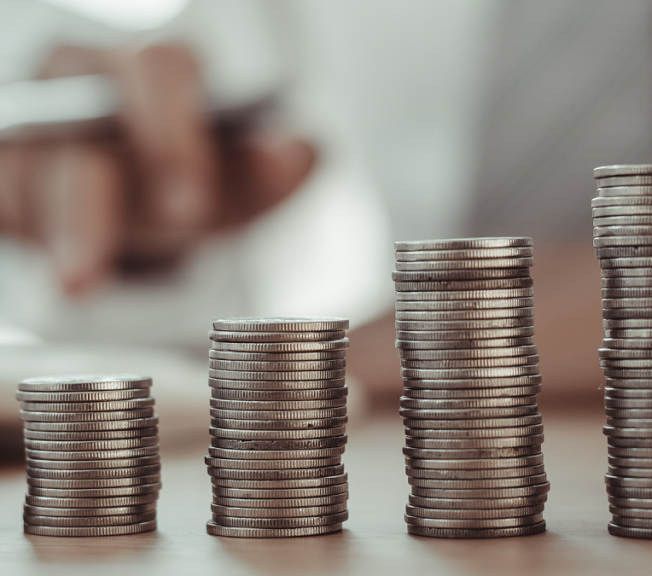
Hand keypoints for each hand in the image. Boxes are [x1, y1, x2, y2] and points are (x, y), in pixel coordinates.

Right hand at [0, 43, 315, 294]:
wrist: (141, 206)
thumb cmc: (190, 178)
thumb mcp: (239, 181)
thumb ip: (270, 169)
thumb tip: (302, 150)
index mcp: (152, 69)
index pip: (156, 68)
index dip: (171, 134)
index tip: (189, 200)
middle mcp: (79, 84)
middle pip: (72, 127)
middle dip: (96, 198)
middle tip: (115, 258)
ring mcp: (31, 132)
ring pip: (29, 175)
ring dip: (62, 231)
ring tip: (81, 279)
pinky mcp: (4, 180)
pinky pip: (3, 209)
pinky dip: (29, 238)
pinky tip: (62, 269)